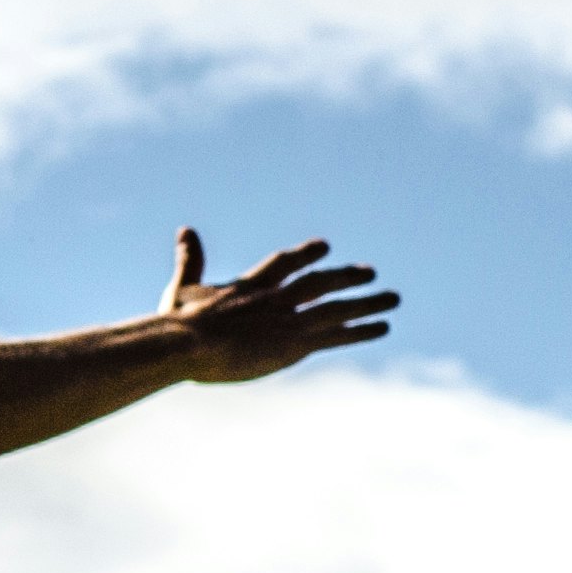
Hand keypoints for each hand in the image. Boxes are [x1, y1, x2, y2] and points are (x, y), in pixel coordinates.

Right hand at [158, 230, 396, 381]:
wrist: (188, 344)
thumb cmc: (177, 323)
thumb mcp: (181, 289)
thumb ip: (190, 259)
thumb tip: (185, 228)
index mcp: (249, 286)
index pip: (285, 264)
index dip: (305, 256)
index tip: (325, 247)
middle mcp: (275, 298)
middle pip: (319, 282)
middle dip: (345, 277)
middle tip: (370, 272)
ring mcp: (287, 320)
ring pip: (336, 306)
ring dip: (367, 301)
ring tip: (394, 299)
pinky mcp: (294, 343)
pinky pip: (336, 334)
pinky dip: (361, 329)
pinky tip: (383, 327)